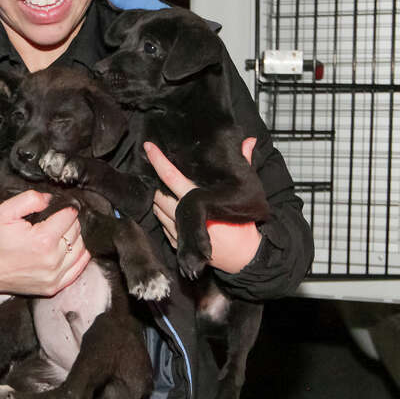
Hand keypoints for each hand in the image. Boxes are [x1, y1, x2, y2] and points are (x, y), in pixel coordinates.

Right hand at [0, 190, 89, 296]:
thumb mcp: (5, 212)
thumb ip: (30, 199)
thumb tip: (50, 199)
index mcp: (43, 240)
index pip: (70, 216)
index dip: (65, 208)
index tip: (57, 209)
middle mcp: (52, 260)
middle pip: (76, 232)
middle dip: (68, 223)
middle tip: (53, 222)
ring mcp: (54, 276)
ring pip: (80, 249)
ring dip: (73, 239)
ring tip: (58, 236)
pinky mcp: (53, 286)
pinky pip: (78, 268)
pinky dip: (77, 257)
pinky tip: (67, 251)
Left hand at [144, 138, 261, 274]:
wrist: (244, 257)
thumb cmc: (244, 225)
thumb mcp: (244, 195)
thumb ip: (244, 164)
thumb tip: (249, 141)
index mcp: (199, 202)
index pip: (171, 177)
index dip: (159, 161)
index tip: (149, 148)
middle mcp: (184, 217)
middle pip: (158, 195)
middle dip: (156, 184)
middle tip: (157, 174)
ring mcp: (179, 233)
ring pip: (157, 211)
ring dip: (158, 200)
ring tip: (163, 191)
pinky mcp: (178, 244)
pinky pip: (163, 226)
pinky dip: (163, 216)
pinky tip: (169, 210)